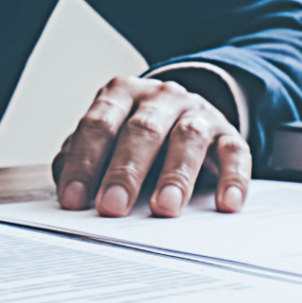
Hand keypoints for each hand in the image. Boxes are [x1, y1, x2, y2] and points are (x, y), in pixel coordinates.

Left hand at [52, 76, 250, 217]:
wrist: (185, 113)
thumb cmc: (134, 135)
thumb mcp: (105, 139)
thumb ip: (82, 158)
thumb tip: (66, 189)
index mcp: (121, 95)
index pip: (99, 125)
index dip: (85, 163)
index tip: (74, 199)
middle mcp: (160, 98)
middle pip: (142, 130)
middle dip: (126, 171)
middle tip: (113, 206)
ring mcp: (197, 113)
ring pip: (188, 137)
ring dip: (176, 175)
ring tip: (165, 207)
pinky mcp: (229, 133)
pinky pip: (234, 152)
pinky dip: (232, 178)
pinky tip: (225, 203)